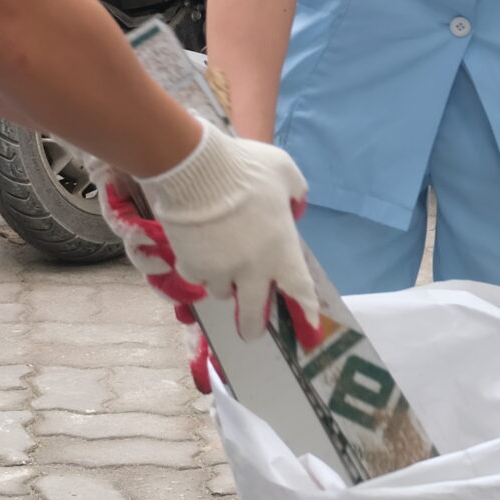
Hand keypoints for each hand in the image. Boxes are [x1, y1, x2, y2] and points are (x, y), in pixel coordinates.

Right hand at [121, 128, 314, 337]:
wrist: (194, 168)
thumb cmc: (245, 167)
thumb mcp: (285, 170)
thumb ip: (296, 192)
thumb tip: (295, 207)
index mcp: (281, 250)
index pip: (300, 290)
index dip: (305, 311)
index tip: (308, 327)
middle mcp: (253, 269)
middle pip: (254, 312)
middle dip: (254, 326)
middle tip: (252, 331)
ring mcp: (220, 270)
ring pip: (222, 292)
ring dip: (225, 284)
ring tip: (221, 265)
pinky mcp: (192, 265)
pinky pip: (197, 277)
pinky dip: (199, 269)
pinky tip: (197, 252)